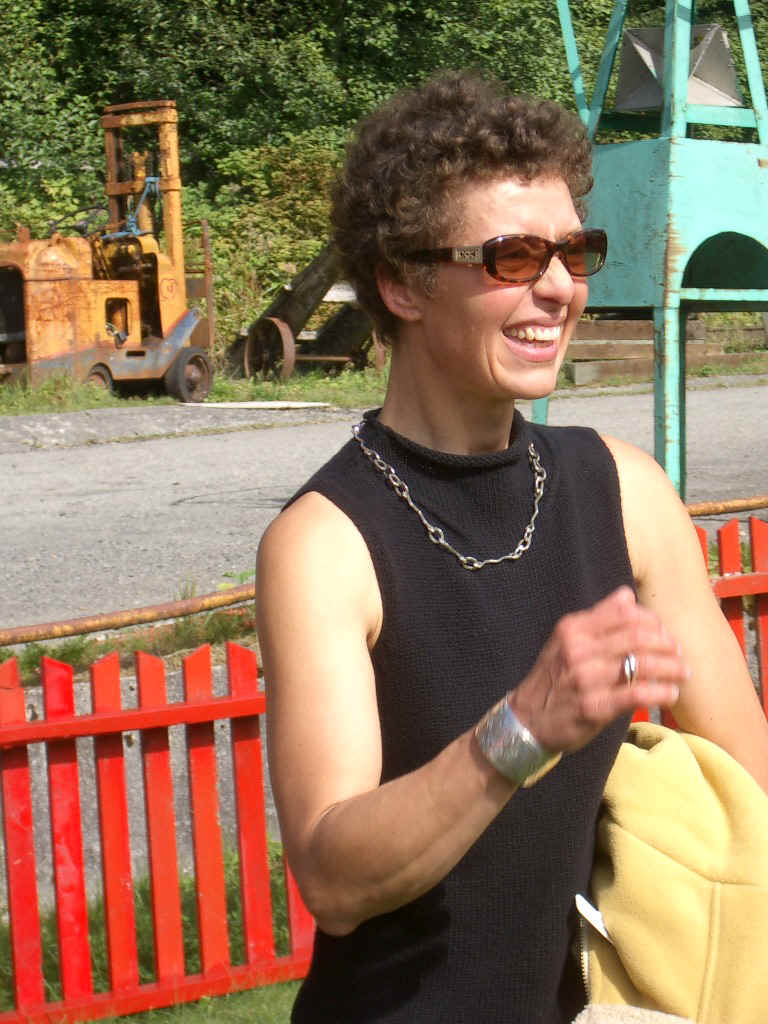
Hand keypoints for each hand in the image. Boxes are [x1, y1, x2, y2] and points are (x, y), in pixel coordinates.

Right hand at [508, 586, 686, 752]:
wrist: (527, 720)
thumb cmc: (554, 679)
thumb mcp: (567, 641)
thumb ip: (599, 618)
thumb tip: (627, 595)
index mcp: (573, 629)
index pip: (624, 614)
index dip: (653, 621)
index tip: (664, 633)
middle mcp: (578, 650)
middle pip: (637, 637)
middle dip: (666, 644)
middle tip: (679, 653)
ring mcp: (585, 679)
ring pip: (641, 664)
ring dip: (670, 668)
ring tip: (682, 673)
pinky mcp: (594, 707)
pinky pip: (637, 694)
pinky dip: (660, 692)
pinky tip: (670, 693)